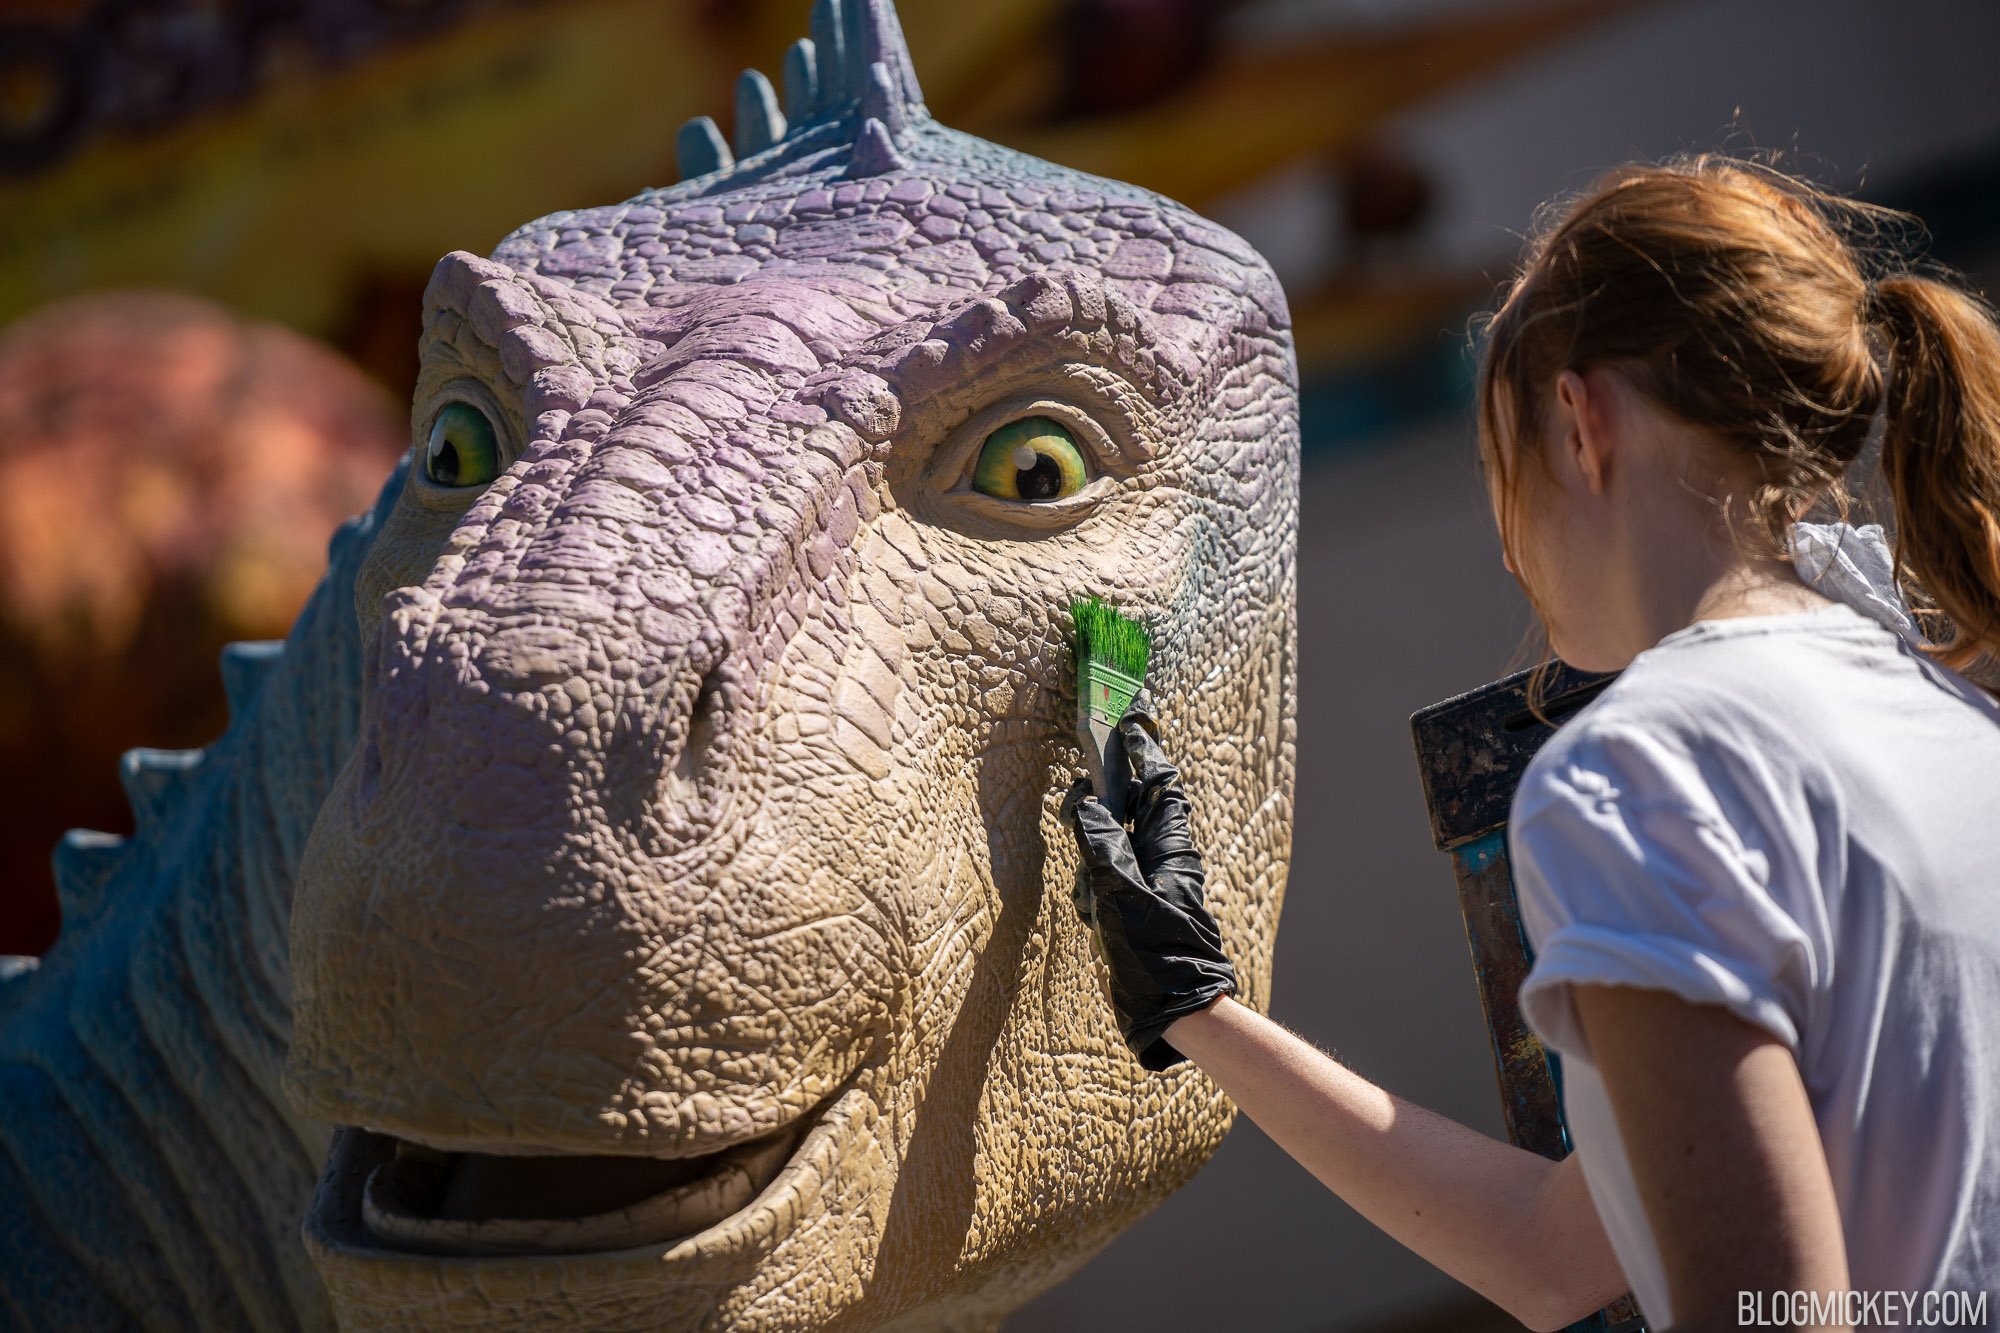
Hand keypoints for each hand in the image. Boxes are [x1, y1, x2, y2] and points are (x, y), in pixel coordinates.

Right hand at [1061, 692, 1237, 1069]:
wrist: (1177, 1010)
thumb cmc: (1156, 954)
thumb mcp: (1120, 896)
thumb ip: (1101, 847)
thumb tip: (1087, 804)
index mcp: (1170, 848)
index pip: (1160, 785)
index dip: (1145, 753)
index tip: (1126, 725)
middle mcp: (1164, 860)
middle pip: (1133, 811)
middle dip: (1106, 806)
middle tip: (1084, 797)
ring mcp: (1152, 884)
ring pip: (1115, 848)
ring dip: (1096, 859)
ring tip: (1092, 888)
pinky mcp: (1139, 908)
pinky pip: (1110, 882)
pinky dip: (1095, 890)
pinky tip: (1092, 913)